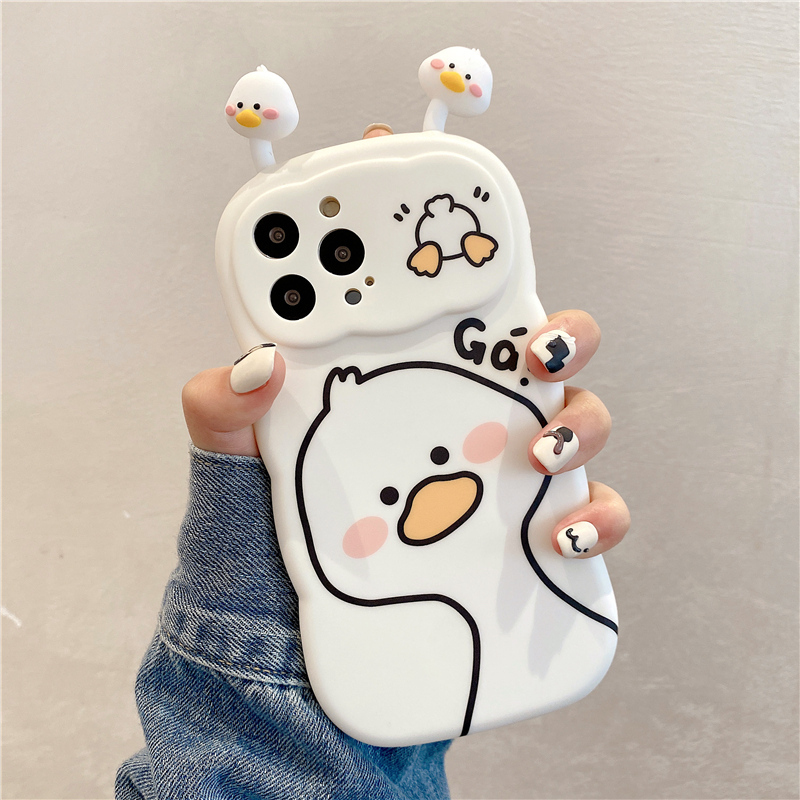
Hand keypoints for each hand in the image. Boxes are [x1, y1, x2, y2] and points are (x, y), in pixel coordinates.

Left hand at [182, 123, 628, 556]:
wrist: (281, 613)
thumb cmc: (263, 514)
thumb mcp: (237, 448)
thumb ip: (223, 402)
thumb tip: (256, 365)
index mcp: (410, 367)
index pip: (453, 294)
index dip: (468, 242)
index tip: (467, 224)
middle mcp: (468, 405)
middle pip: (546, 347)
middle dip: (566, 333)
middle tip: (536, 350)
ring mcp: (502, 465)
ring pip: (580, 418)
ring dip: (583, 424)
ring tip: (544, 454)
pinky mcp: (522, 530)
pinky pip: (587, 513)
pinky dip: (596, 518)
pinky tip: (562, 536)